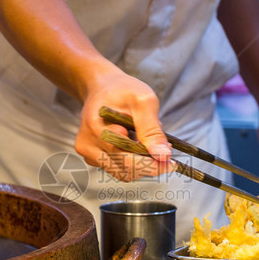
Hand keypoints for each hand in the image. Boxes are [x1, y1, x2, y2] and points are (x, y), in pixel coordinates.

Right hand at [75, 67, 172, 181]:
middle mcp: (88, 144)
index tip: (171, 162)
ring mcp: (87, 152)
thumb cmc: (122, 90)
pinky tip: (133, 145)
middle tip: (165, 153)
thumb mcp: (143, 101)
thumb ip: (152, 129)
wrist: (101, 87)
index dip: (152, 165)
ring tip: (147, 143)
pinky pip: (116, 168)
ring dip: (140, 165)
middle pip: (125, 170)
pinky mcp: (90, 156)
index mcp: (98, 129)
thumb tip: (162, 155)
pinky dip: (130, 162)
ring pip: (121, 173)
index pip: (128, 161)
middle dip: (149, 165)